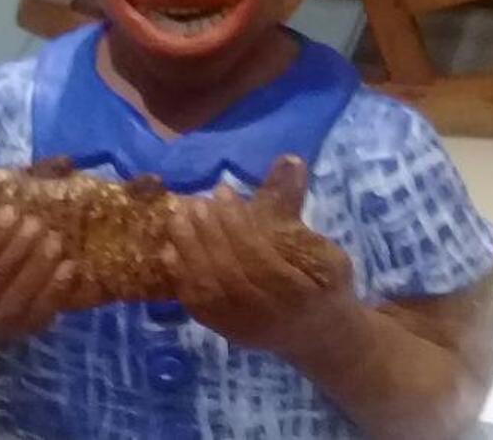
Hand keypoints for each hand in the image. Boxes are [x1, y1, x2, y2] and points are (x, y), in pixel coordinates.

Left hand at [164, 157, 355, 355]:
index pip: (259, 257)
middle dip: (208, 233)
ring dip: (188, 249)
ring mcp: (240, 327)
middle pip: (228, 272)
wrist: (315, 332)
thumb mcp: (319, 243)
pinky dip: (179, 275)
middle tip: (196, 201)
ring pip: (207, 288)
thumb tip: (289, 160)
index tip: (223, 191)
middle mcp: (266, 314)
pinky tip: (170, 247)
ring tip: (179, 216)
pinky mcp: (221, 329)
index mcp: (299, 291)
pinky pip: (194, 303)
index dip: (237, 223)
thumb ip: (294, 206)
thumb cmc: (322, 282)